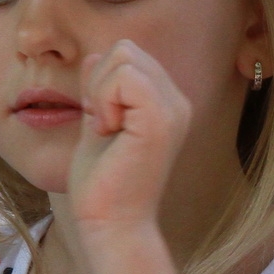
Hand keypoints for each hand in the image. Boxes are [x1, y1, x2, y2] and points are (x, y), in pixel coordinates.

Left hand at [69, 40, 190, 235]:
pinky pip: (125, 76)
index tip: (101, 121)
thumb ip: (100, 92)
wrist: (110, 224)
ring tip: (107, 130)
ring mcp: (173, 109)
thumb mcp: (96, 124)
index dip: (102, 80)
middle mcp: (176, 103)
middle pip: (125, 49)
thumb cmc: (102, 186)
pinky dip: (105, 99)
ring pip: (124, 56)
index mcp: (165, 104)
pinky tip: (108, 131)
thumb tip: (96, 56)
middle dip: (100, 81)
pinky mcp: (161, 119)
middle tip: (102, 124)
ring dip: (101, 92)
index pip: (128, 55)